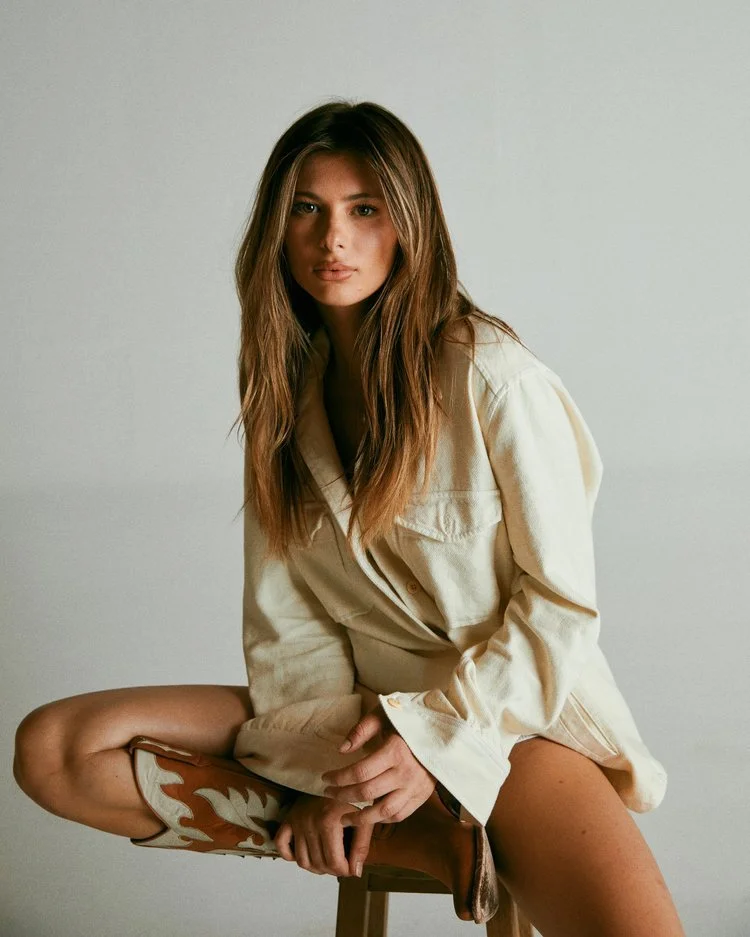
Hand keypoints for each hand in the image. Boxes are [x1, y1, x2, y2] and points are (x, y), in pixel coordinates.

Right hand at [274, 793, 374, 877]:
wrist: (334, 778)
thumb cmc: (350, 798)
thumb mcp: (362, 818)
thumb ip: (361, 845)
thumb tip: (356, 872)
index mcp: (329, 821)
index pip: (334, 862)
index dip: (345, 871)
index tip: (351, 868)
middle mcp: (310, 822)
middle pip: (318, 864)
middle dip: (332, 870)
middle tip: (341, 865)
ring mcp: (297, 821)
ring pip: (302, 860)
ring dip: (315, 867)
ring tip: (327, 861)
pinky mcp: (288, 819)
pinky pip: (281, 845)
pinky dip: (290, 855)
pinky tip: (306, 853)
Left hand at [320, 703, 436, 827]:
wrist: (440, 731)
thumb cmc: (407, 721)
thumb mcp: (383, 715)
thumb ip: (361, 730)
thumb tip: (341, 750)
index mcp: (395, 750)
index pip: (359, 772)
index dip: (338, 778)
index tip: (325, 778)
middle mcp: (406, 772)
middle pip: (367, 792)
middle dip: (343, 796)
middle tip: (328, 794)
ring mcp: (416, 787)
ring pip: (383, 812)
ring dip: (360, 818)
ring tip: (343, 817)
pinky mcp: (422, 796)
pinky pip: (399, 815)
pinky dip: (381, 819)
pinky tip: (368, 815)